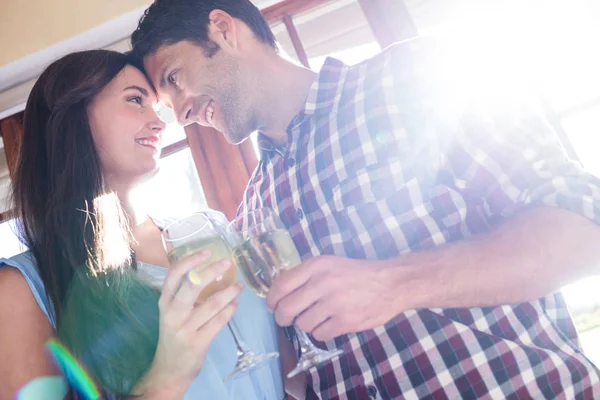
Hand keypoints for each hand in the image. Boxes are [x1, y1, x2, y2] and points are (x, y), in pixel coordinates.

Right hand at [134, 250, 242, 397]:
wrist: (169, 368)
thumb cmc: (174, 333)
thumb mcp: (172, 312)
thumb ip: (184, 294)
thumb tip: (210, 270)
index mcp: (164, 302)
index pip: (173, 274)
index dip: (190, 260)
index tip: (207, 252)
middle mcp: (172, 313)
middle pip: (192, 285)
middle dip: (212, 271)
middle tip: (228, 263)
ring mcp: (185, 329)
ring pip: (212, 304)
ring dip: (229, 292)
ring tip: (239, 286)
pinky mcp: (198, 342)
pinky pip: (219, 321)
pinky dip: (229, 310)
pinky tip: (235, 304)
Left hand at [266, 255, 401, 341]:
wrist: (391, 283)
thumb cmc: (357, 273)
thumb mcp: (330, 264)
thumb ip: (306, 275)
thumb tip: (280, 293)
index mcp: (317, 266)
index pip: (281, 285)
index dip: (272, 299)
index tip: (272, 305)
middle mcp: (322, 283)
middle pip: (287, 309)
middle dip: (282, 317)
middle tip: (286, 319)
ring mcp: (334, 303)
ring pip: (302, 324)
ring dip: (306, 324)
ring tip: (318, 317)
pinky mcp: (345, 321)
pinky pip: (319, 334)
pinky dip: (322, 332)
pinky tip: (331, 323)